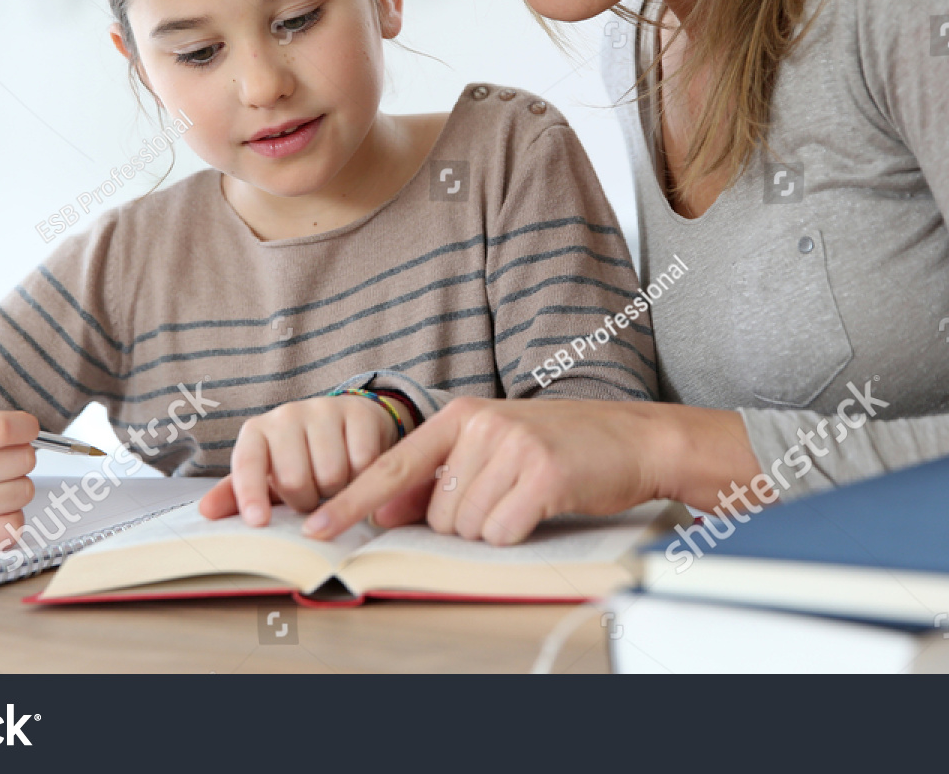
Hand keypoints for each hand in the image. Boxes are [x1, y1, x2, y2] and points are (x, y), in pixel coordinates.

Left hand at [198, 395, 401, 525]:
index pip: (247, 464)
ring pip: (331, 475)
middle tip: (312, 497)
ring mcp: (324, 409)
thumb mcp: (268, 477)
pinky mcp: (359, 412)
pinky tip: (357, 473)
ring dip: (337, 494)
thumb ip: (238, 495)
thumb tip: (206, 512)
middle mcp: (286, 415)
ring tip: (334, 485)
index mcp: (257, 432)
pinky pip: (362, 463)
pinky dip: (362, 479)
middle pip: (295, 480)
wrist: (348, 424)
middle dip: (306, 502)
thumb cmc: (302, 458)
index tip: (258, 522)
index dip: (250, 494)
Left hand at [301, 397, 759, 545]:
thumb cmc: (561, 447)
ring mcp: (512, 447)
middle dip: (466, 522)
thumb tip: (387, 510)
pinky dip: (520, 532)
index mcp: (460, 415)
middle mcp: (481, 425)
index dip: (351, 501)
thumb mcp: (494, 447)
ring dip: (495, 527)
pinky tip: (543, 506)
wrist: (633, 438)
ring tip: (528, 497)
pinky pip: (502, 531)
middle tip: (507, 497)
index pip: (392, 465)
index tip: (315, 527)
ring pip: (467, 527)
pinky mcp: (542, 474)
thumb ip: (441, 474)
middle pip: (436, 513)